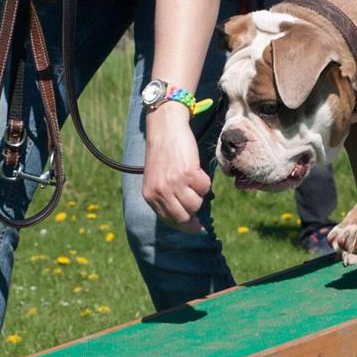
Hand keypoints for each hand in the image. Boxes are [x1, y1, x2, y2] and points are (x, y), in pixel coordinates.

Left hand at [142, 104, 209, 232]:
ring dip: (199, 193)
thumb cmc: (163, 154)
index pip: (170, 220)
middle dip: (194, 210)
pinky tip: (196, 169)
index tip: (197, 228)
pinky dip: (204, 180)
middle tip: (196, 198)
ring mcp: (174, 183)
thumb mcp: (157, 179)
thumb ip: (166, 198)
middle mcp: (161, 191)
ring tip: (192, 178)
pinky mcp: (188, 172)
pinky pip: (205, 187)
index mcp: (150, 196)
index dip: (186, 226)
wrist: (165, 128)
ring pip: (196, 203)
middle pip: (185, 216)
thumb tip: (191, 219)